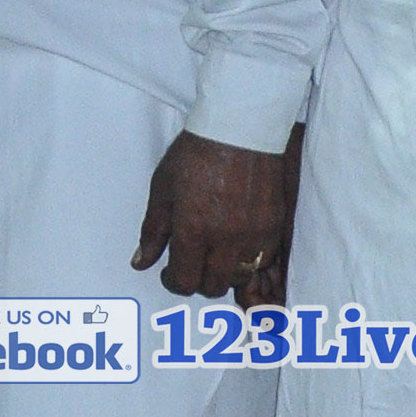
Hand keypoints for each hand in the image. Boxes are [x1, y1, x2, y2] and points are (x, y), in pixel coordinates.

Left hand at [130, 130, 295, 300]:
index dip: (173, 282)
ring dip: (224, 272)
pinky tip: (237, 242)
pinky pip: (263, 260)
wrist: (240, 130)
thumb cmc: (196, 155)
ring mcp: (254, 235)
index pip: (185, 281)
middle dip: (197, 280)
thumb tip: (141, 263)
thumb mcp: (162, 190)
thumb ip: (153, 231)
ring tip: (214, 252)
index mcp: (193, 230)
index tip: (169, 272)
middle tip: (191, 262)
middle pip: (213, 286)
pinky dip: (248, 259)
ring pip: (240, 276)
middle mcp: (226, 239)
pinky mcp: (274, 227)